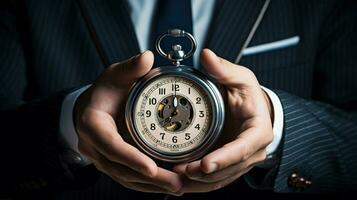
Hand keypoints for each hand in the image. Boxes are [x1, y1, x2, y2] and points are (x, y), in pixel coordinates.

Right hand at [74, 51, 181, 193]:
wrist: (92, 107)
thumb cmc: (104, 91)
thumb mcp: (114, 75)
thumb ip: (130, 68)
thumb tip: (147, 57)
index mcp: (93, 124)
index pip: (111, 145)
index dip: (130, 158)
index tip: (151, 167)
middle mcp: (96, 146)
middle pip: (121, 169)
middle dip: (149, 178)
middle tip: (176, 182)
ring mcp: (104, 158)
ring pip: (126, 178)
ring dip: (152, 185)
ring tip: (178, 186)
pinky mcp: (114, 164)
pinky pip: (129, 178)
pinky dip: (148, 184)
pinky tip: (167, 186)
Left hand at [173, 49, 272, 192]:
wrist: (253, 110)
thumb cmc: (249, 96)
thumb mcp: (240, 79)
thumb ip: (224, 69)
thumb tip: (207, 55)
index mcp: (258, 131)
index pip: (243, 149)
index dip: (224, 158)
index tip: (205, 163)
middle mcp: (251, 151)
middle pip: (228, 169)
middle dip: (204, 174)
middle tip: (180, 171)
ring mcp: (240, 162)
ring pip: (220, 179)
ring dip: (198, 181)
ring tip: (175, 177)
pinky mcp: (229, 166)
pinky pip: (214, 179)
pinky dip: (198, 182)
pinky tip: (180, 180)